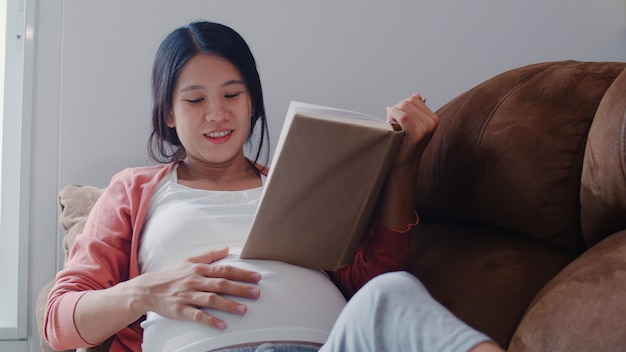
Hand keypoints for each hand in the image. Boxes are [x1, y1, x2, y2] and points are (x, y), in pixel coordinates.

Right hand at [133, 247, 260, 329]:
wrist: (147, 289)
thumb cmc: (170, 275)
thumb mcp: (189, 260)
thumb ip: (210, 255)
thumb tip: (227, 248)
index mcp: (199, 269)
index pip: (225, 270)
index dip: (242, 273)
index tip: (257, 276)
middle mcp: (195, 281)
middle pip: (221, 284)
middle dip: (240, 288)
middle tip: (256, 293)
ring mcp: (188, 296)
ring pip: (211, 300)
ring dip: (228, 305)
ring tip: (243, 309)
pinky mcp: (180, 310)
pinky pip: (197, 315)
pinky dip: (210, 320)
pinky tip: (222, 325)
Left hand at [379, 94, 438, 229]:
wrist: (401, 166)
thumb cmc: (402, 145)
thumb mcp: (411, 125)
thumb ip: (414, 110)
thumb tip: (416, 95)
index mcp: (433, 118)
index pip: (413, 99)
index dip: (401, 107)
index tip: (398, 121)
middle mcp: (432, 122)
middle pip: (407, 102)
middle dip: (396, 111)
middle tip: (394, 126)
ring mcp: (426, 128)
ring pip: (404, 107)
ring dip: (393, 115)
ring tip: (394, 129)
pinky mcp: (417, 134)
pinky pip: (402, 116)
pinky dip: (393, 118)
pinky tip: (392, 127)